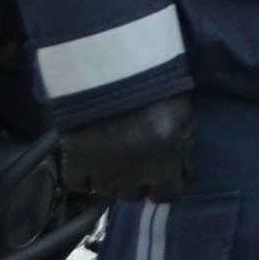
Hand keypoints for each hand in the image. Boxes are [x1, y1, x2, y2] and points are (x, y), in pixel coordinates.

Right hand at [58, 93, 192, 202]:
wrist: (109, 64)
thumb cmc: (153, 85)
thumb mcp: (182, 113)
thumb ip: (183, 146)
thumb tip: (183, 174)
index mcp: (164, 161)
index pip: (167, 195)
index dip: (165, 185)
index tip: (161, 176)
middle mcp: (134, 173)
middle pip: (134, 194)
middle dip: (137, 181)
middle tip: (133, 159)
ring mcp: (102, 170)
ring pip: (108, 192)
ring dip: (111, 178)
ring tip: (111, 155)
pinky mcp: (75, 163)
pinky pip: (79, 185)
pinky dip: (84, 176)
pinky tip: (90, 158)